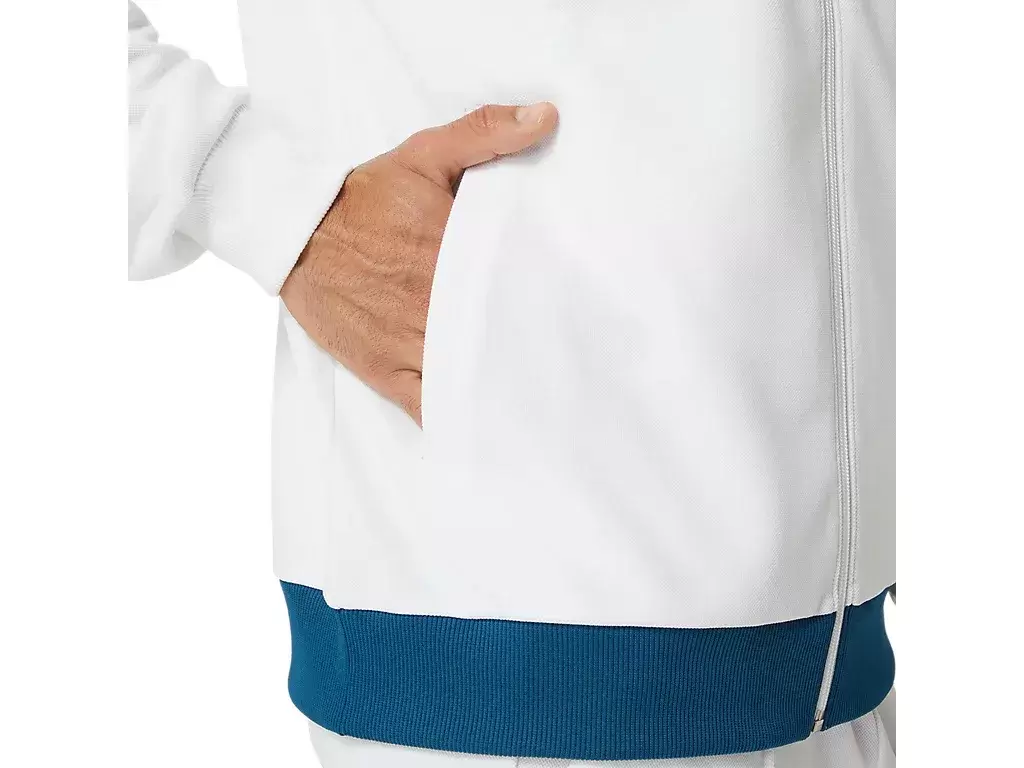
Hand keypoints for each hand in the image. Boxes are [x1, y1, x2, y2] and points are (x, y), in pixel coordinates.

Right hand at [280, 102, 558, 424]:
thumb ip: (485, 133)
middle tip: (577, 361)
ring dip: (505, 387)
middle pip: (501, 337)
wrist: (295, 232)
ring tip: (547, 402)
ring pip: (471, 377)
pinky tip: (491, 426)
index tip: (585, 309)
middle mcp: (437, 305)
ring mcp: (412, 344)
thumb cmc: (363, 195)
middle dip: (535, 349)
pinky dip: (459, 416)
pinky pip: (430, 405)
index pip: (518, 285)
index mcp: (455, 254)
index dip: (552, 300)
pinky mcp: (386, 370)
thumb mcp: (424, 152)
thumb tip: (547, 118)